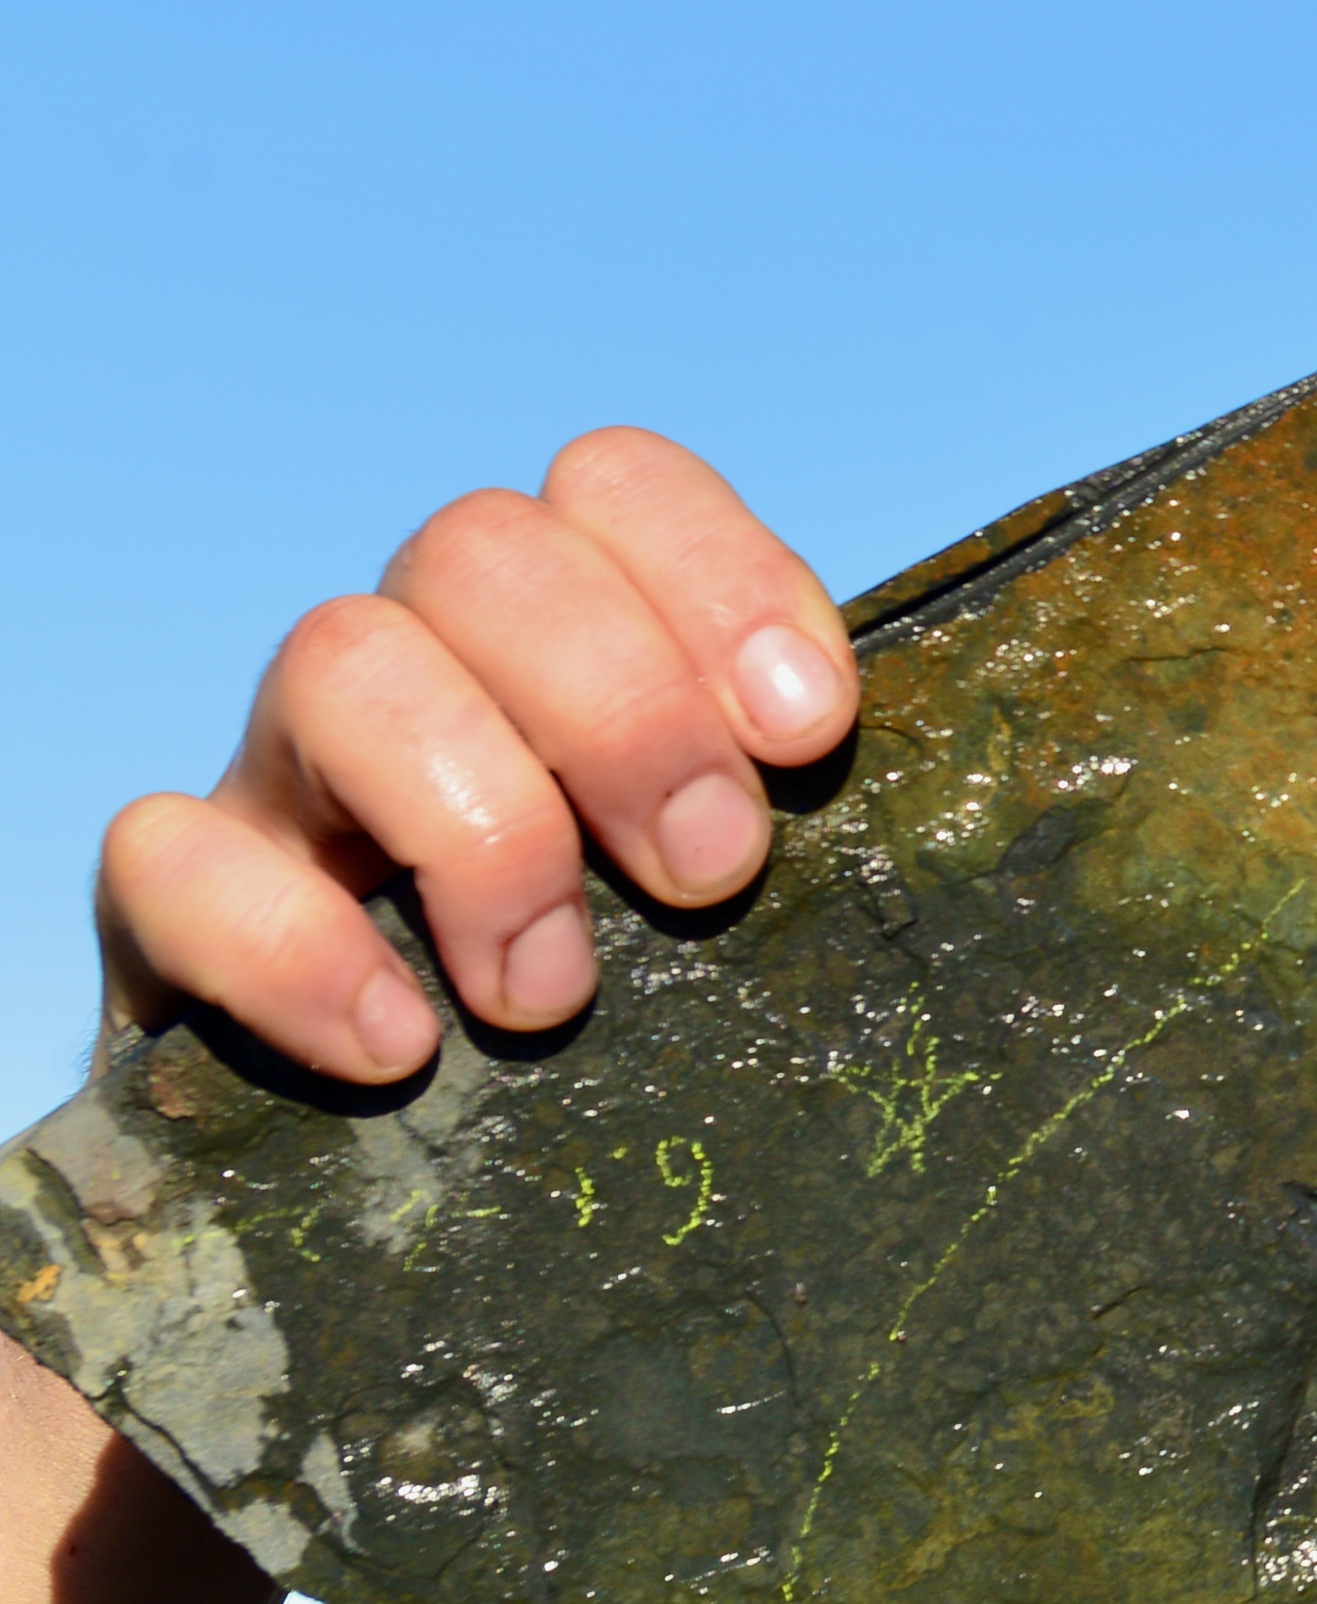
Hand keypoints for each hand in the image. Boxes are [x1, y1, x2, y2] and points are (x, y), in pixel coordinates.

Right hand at [92, 431, 859, 1079]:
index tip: (808, 735)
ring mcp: (287, 771)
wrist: (407, 1119)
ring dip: (480, 823)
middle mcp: (419, 663)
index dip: (722, 577)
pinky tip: (402, 1044)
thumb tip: (860, 795)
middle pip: (481, 548)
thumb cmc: (629, 982)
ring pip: (338, 658)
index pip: (614, 483)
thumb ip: (774, 802)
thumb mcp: (720, 872)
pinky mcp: (183, 901)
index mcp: (563, 630)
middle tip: (710, 876)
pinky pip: (169, 852)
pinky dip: (292, 945)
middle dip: (623, 710)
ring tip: (553, 991)